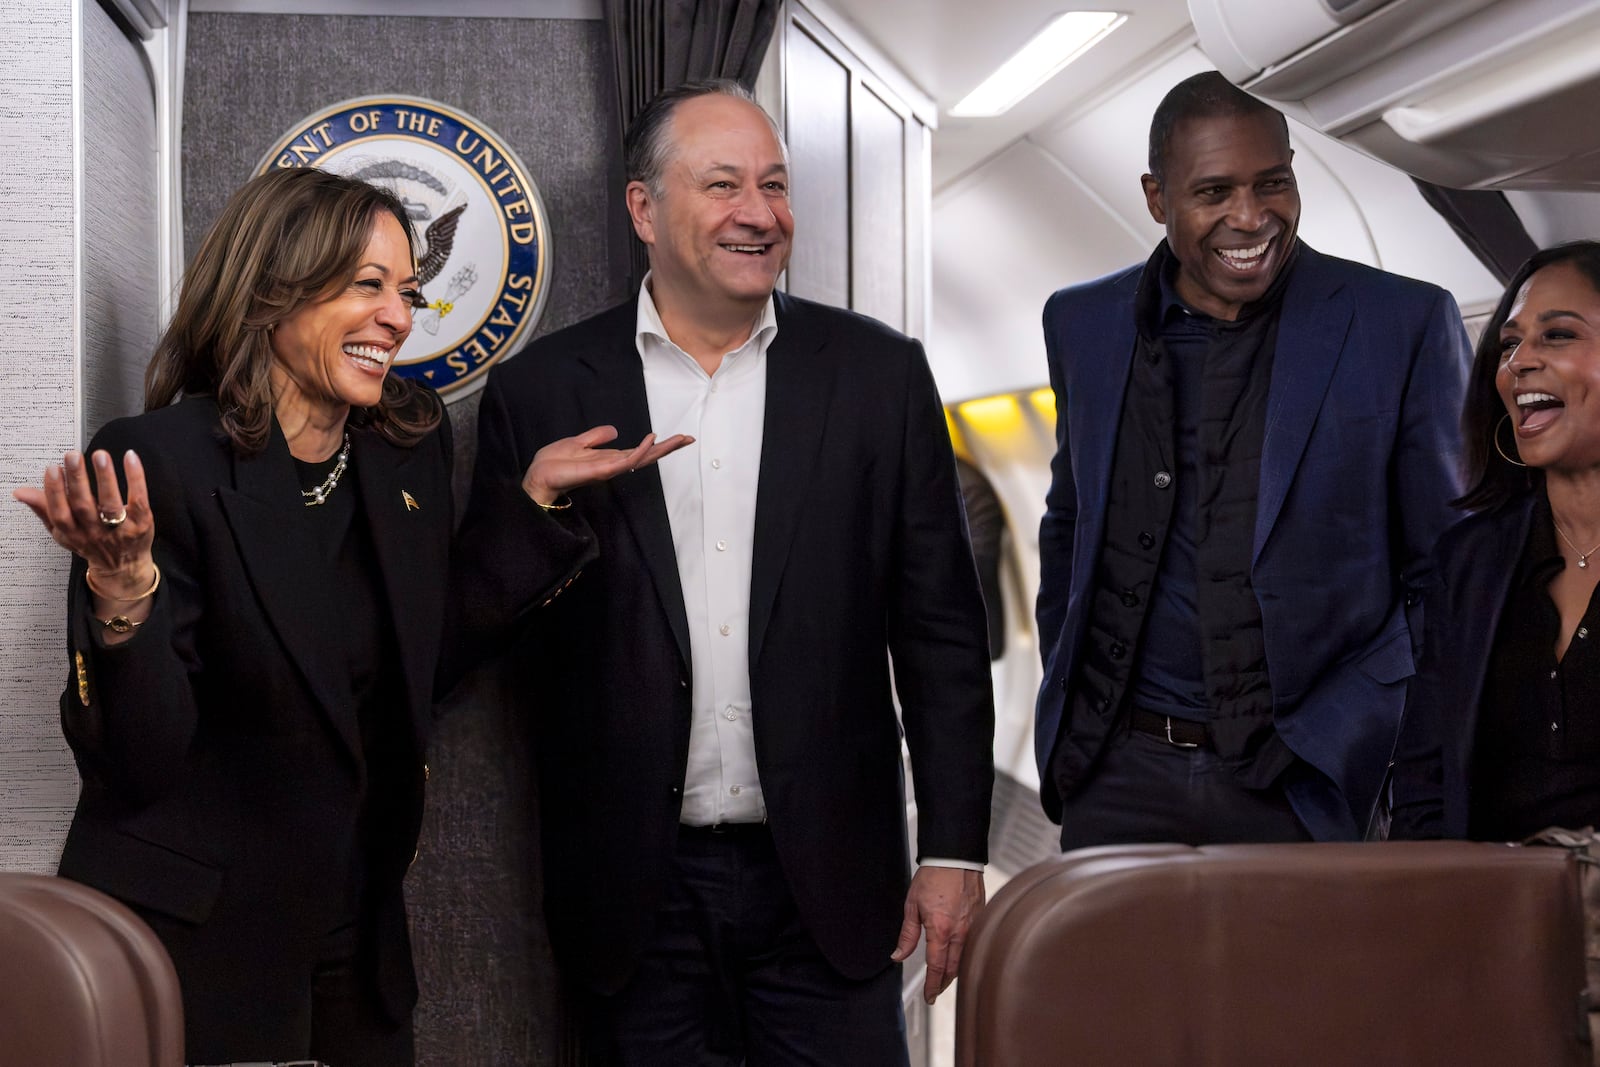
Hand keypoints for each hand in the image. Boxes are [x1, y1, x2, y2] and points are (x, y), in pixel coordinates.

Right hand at [14, 449, 155, 596]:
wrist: (124, 566)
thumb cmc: (91, 543)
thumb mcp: (63, 531)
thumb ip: (43, 509)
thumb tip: (20, 492)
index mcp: (73, 533)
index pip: (60, 514)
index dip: (55, 492)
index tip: (53, 469)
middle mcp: (94, 532)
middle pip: (84, 506)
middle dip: (77, 480)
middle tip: (73, 456)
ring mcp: (119, 529)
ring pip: (111, 503)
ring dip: (105, 478)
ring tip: (100, 456)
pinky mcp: (141, 523)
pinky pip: (138, 499)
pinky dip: (135, 478)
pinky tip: (130, 458)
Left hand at [521, 425, 692, 504]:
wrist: (539, 475)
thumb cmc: (554, 463)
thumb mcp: (577, 443)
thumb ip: (596, 437)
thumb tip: (614, 430)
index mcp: (610, 459)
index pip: (640, 452)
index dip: (658, 445)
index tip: (677, 438)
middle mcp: (614, 465)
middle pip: (647, 456)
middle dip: (668, 448)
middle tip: (688, 439)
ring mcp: (610, 469)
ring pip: (642, 458)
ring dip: (662, 449)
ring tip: (678, 438)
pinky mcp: (603, 471)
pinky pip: (626, 461)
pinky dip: (640, 450)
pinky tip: (651, 440)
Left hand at [891, 866, 985, 1003]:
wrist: (955, 857)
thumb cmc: (934, 877)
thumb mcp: (912, 906)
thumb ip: (907, 935)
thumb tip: (898, 955)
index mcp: (941, 930)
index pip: (936, 968)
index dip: (931, 986)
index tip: (928, 997)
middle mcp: (960, 932)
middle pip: (953, 969)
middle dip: (943, 983)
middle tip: (935, 990)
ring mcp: (974, 927)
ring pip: (965, 959)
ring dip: (955, 971)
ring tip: (945, 976)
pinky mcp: (982, 919)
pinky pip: (975, 944)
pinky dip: (966, 955)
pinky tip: (960, 955)